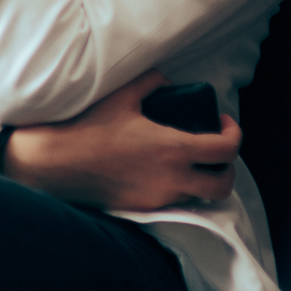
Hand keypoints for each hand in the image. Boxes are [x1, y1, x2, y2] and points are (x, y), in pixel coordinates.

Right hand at [0, 71, 241, 210]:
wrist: (55, 162)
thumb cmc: (87, 126)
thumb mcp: (121, 94)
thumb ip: (151, 81)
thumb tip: (167, 81)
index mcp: (173, 149)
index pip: (226, 150)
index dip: (234, 134)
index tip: (224, 123)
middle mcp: (172, 179)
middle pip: (224, 185)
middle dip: (228, 167)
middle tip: (215, 149)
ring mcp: (157, 197)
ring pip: (200, 196)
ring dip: (203, 179)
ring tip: (189, 160)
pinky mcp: (142, 208)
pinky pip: (174, 201)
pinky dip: (178, 187)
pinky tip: (162, 170)